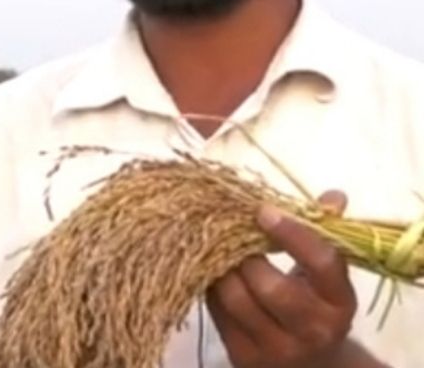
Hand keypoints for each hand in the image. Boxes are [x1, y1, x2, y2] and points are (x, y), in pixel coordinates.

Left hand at [206, 190, 375, 367]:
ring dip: (219, 266)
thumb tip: (333, 195)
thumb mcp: (324, 275)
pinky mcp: (243, 356)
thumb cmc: (313, 304)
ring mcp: (276, 349)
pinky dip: (208, 284)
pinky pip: (216, 312)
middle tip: (229, 231)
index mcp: (339, 302)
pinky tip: (206, 268)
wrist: (308, 364)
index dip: (293, 233)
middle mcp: (313, 330)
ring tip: (213, 246)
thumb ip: (323, 233)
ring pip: (236, 300)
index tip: (264, 210)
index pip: (323, 263)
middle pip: (272, 288)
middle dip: (245, 254)